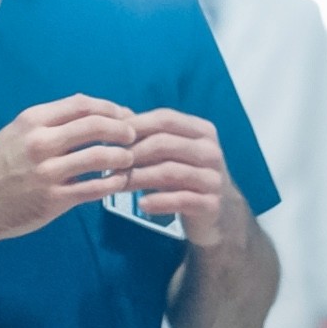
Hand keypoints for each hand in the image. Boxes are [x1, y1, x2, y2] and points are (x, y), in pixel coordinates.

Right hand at [0, 95, 138, 246]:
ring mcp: (48, 172)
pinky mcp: (54, 199)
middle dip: (123, 129)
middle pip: (95, 126)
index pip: (82, 104)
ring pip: (100, 156)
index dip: (110, 108)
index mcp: (33, 121)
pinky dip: (112, 184)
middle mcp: (41, 142)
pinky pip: (94, 189)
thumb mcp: (16, 134)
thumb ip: (48, 123)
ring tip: (129, 160)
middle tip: (134, 136)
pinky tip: (119, 183)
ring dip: (122, 157)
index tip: (124, 115)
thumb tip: (89, 113)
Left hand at [103, 105, 243, 237]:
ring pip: (170, 172)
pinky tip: (142, 205)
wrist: (220, 211)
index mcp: (202, 131)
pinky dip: (159, 202)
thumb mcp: (172, 152)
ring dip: (138, 178)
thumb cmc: (186, 175)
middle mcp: (211, 151)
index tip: (109, 136)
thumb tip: (115, 116)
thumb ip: (149, 135)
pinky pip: (181, 200)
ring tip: (115, 184)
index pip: (165, 119)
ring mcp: (213, 178)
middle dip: (132, 153)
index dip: (136, 125)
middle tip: (107, 163)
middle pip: (164, 143)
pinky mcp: (212, 204)